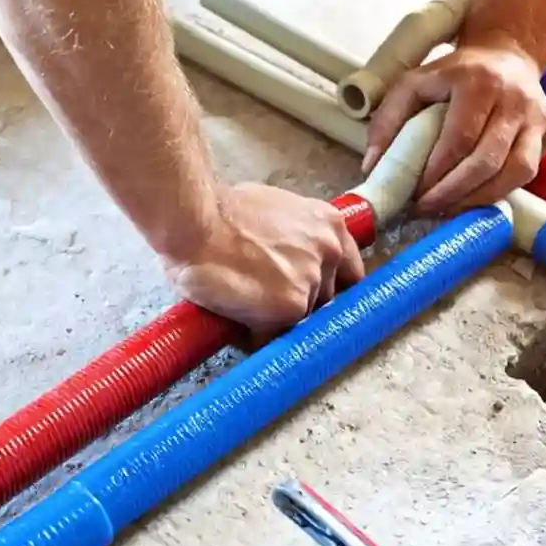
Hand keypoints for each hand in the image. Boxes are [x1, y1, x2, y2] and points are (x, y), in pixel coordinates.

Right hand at [162, 183, 365, 338]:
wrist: (196, 224)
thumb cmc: (220, 213)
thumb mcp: (274, 210)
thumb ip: (293, 235)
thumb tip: (285, 257)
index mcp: (329, 225)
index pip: (349, 271)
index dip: (329, 286)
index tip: (316, 297)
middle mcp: (330, 253)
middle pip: (326, 297)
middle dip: (299, 303)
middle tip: (266, 298)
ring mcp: (314, 283)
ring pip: (301, 318)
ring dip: (277, 320)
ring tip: (246, 308)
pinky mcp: (291, 308)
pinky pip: (277, 335)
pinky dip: (258, 336)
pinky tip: (237, 320)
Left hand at [362, 42, 545, 214]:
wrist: (506, 54)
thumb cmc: (454, 74)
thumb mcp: (413, 83)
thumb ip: (387, 120)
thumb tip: (373, 166)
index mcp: (478, 82)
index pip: (459, 139)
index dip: (437, 173)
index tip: (415, 194)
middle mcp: (515, 99)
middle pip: (488, 160)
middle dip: (454, 192)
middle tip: (428, 208)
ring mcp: (539, 117)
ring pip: (517, 171)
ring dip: (480, 198)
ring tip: (450, 208)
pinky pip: (529, 172)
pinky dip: (501, 190)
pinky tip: (475, 196)